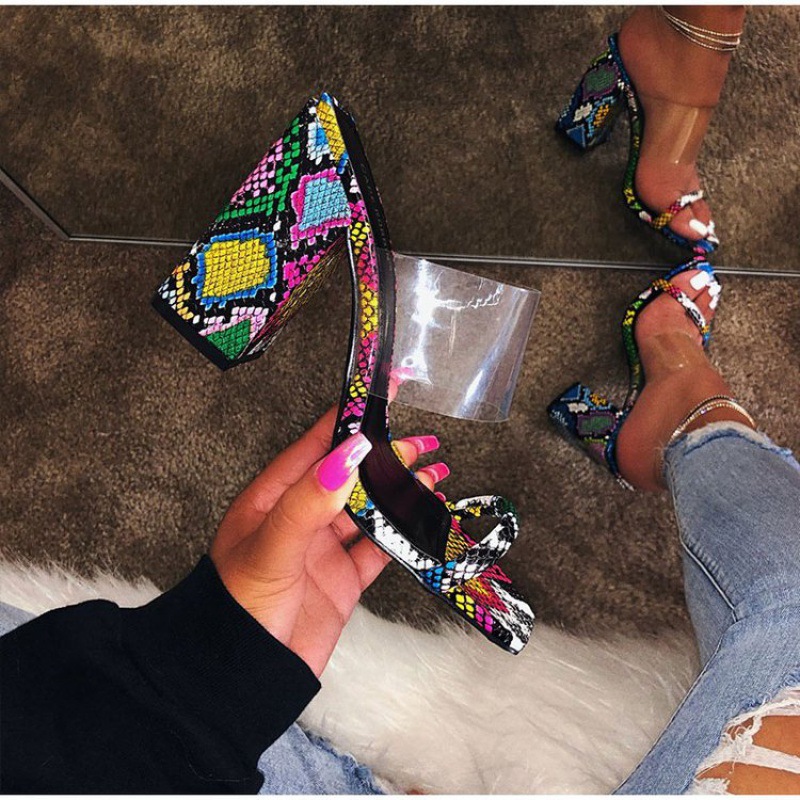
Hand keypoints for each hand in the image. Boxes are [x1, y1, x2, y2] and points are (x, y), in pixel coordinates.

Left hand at [209, 407, 444, 676]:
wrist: (241, 680)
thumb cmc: (236, 611)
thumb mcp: (270, 549)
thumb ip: (309, 503)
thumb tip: (347, 455)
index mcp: (273, 500)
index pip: (316, 446)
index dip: (348, 419)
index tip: (379, 393)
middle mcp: (300, 519)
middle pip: (350, 475)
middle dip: (385, 456)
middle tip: (422, 443)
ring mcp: (322, 550)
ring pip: (369, 510)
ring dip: (399, 491)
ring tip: (434, 473)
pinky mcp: (342, 582)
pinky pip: (380, 549)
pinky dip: (404, 533)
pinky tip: (426, 518)